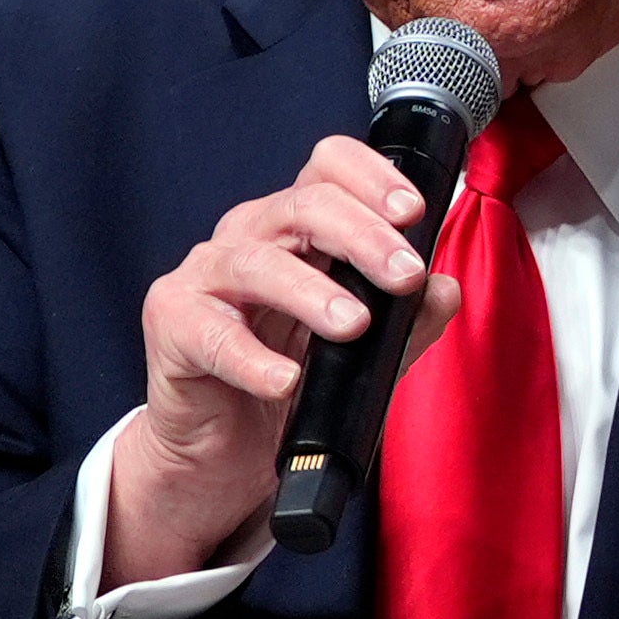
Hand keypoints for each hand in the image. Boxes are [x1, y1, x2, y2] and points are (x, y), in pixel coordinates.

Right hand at [101, 135, 469, 584]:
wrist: (226, 449)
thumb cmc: (292, 380)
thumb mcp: (365, 350)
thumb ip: (408, 320)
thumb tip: (444, 290)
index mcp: (297, 229)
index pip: (328, 169)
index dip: (371, 177)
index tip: (414, 211)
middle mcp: (249, 238)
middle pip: (302, 207)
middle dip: (362, 237)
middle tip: (404, 275)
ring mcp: (206, 277)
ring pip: (256, 263)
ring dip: (312, 291)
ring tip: (354, 324)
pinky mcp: (174, 325)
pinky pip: (211, 333)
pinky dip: (252, 358)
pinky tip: (285, 380)